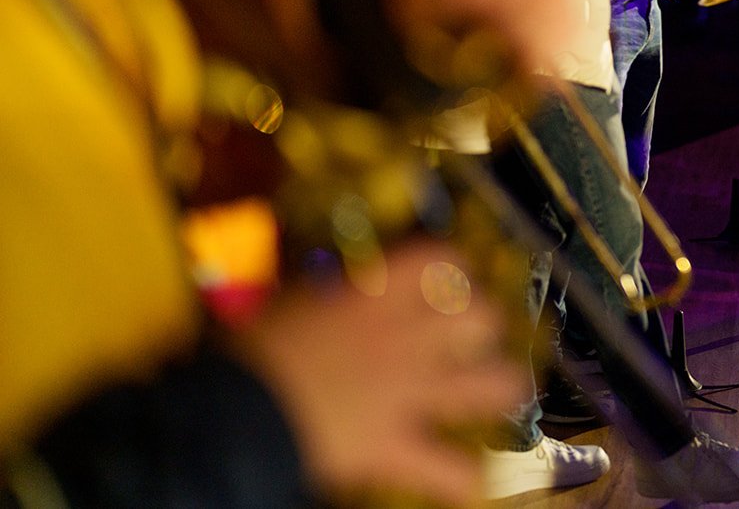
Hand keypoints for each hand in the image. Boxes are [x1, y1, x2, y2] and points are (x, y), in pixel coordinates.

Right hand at [233, 240, 528, 505]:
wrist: (232, 416)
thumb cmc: (250, 354)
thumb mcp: (291, 304)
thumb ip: (330, 295)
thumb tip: (341, 290)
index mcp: (373, 297)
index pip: (440, 260)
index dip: (454, 265)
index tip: (451, 273)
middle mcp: (403, 339)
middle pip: (480, 316)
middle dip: (484, 323)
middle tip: (472, 332)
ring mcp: (405, 395)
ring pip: (488, 385)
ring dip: (501, 387)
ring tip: (504, 388)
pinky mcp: (393, 447)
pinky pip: (445, 469)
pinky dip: (459, 479)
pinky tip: (471, 480)